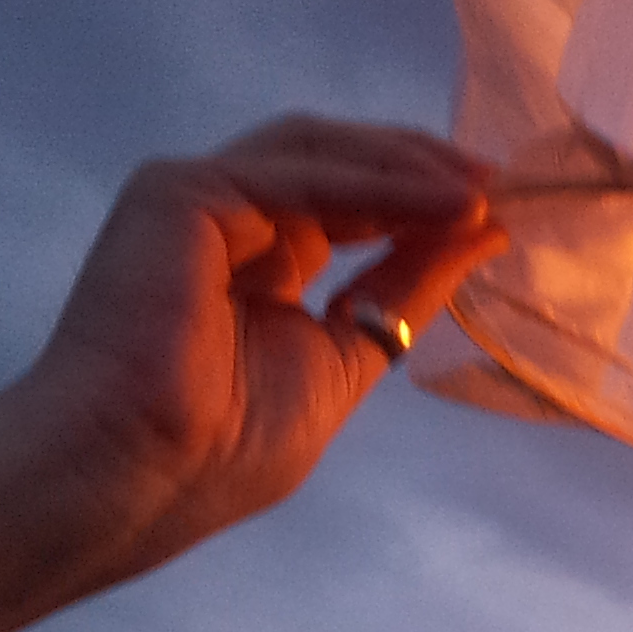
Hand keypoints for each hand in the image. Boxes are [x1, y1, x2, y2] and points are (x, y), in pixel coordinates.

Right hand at [22, 115, 505, 578]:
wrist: (134, 477)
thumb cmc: (217, 451)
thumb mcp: (341, 362)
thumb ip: (400, 297)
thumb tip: (478, 236)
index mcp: (252, 264)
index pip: (348, 208)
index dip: (421, 204)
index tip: (495, 213)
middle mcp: (221, 221)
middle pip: (335, 164)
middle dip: (420, 167)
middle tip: (497, 179)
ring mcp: (194, 199)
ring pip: (318, 154)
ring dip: (405, 165)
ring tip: (479, 187)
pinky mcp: (180, 193)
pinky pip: (296, 174)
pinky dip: (374, 183)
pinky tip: (439, 200)